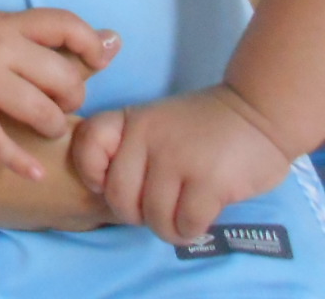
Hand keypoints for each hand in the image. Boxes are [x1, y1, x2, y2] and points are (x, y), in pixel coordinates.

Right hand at [0, 0, 118, 180]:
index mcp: (7, 23)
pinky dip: (21, 163)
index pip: (66, 24)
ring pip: (42, 113)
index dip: (91, 43)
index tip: (96, 59)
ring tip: (44, 129)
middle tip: (60, 103)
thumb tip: (102, 38)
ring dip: (53, 127)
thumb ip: (29, 33)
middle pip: (64, 78)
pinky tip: (33, 173)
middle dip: (73, 98)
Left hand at [72, 85, 293, 243]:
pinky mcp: (209, 182)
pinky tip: (198, 220)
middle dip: (135, 215)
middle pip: (119, 198)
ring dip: (167, 228)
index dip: (92, 173)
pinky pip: (186, 224)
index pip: (86, 147)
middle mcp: (146, 137)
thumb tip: (104, 193)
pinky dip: (191, 230)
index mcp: (129, 120)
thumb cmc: (199, 125)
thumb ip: (127, 147)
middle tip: (155, 210)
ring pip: (154, 218)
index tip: (110, 182)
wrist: (256, 112)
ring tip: (179, 219)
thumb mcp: (152, 122)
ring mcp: (177, 159)